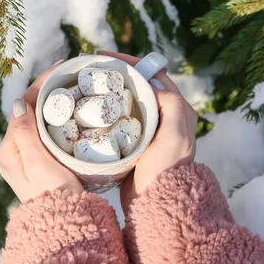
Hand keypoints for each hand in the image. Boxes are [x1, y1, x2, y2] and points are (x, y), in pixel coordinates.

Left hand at [0, 61, 83, 202]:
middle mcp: (14, 152)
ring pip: (37, 121)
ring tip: (70, 87)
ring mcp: (26, 158)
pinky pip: (44, 132)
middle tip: (68, 74)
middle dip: (46, 90)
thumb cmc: (53, 194)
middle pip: (28, 111)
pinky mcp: (39, 163)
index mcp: (9, 150)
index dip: (40, 85)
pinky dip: (54, 118)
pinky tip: (68, 113)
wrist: (64, 224)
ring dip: (50, 102)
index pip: (22, 106)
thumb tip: (18, 102)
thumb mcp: (37, 162)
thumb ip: (25, 133)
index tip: (60, 69)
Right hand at [98, 51, 197, 213]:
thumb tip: (154, 82)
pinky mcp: (134, 141)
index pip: (153, 73)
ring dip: (109, 90)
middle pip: (138, 84)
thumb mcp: (174, 136)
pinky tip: (89, 110)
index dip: (129, 61)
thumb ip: (171, 105)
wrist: (157, 206)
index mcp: (177, 108)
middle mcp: (164, 115)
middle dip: (116, 73)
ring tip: (87, 85)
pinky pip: (119, 117)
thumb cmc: (165, 171)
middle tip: (91, 69)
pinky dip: (105, 110)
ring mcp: (149, 129)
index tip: (105, 57)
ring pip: (127, 99)